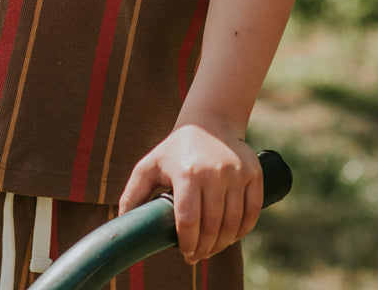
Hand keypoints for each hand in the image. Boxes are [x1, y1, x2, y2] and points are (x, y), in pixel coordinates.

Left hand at [118, 117, 262, 263]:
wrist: (210, 122)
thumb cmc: (176, 149)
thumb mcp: (150, 165)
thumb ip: (133, 193)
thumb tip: (122, 221)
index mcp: (187, 172)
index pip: (189, 221)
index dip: (188, 243)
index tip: (184, 253)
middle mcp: (214, 172)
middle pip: (213, 226)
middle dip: (204, 248)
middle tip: (197, 255)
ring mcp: (236, 172)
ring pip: (234, 223)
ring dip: (223, 243)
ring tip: (212, 248)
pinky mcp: (254, 173)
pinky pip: (253, 211)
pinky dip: (244, 230)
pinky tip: (232, 236)